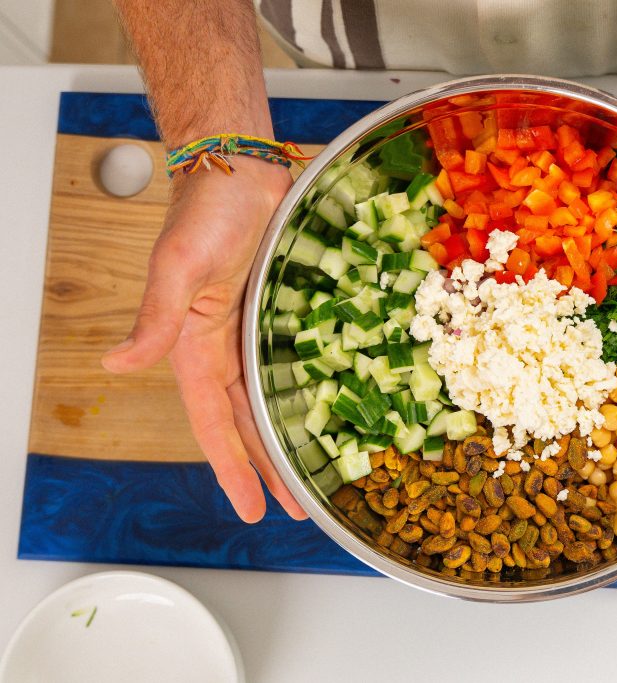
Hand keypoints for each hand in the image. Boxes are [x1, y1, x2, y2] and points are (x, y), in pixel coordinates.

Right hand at [102, 157, 307, 522]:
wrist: (242, 166)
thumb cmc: (206, 210)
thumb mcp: (178, 266)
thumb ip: (155, 319)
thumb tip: (115, 365)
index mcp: (196, 346)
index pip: (213, 423)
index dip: (232, 468)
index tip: (250, 510)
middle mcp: (226, 347)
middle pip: (247, 422)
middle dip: (268, 469)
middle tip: (297, 510)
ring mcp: (257, 331)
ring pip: (273, 399)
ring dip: (290, 439)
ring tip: (314, 477)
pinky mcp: (283, 311)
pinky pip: (297, 362)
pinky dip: (310, 391)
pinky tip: (331, 412)